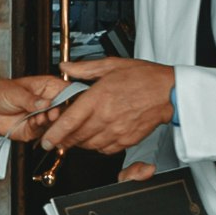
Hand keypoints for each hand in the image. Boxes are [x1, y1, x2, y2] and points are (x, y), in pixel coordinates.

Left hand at [0, 73, 71, 140]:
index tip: (67, 102)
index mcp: (47, 87)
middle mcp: (48, 102)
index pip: (66, 90)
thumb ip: (30, 99)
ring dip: (49, 122)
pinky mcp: (37, 129)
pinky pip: (44, 132)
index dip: (70, 96)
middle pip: (65, 109)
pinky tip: (33, 122)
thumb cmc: (0, 93)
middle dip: (60, 113)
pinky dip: (40, 128)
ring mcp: (43, 116)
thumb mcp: (15, 93)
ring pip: (57, 123)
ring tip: (39, 117)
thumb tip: (45, 103)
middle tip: (52, 114)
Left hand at [46, 54, 176, 153]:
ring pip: (89, 145)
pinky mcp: (127, 139)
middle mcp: (106, 116)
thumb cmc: (144, 77)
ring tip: (79, 133)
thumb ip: (85, 68)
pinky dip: (98, 145)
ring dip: (81, 142)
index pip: (69, 121)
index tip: (46, 139)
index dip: (54, 134)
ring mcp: (117, 130)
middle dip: (64, 139)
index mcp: (99, 97)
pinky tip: (98, 135)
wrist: (169, 91)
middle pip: (76, 137)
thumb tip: (66, 67)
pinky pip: (105, 149)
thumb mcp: (112, 65)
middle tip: (59, 136)